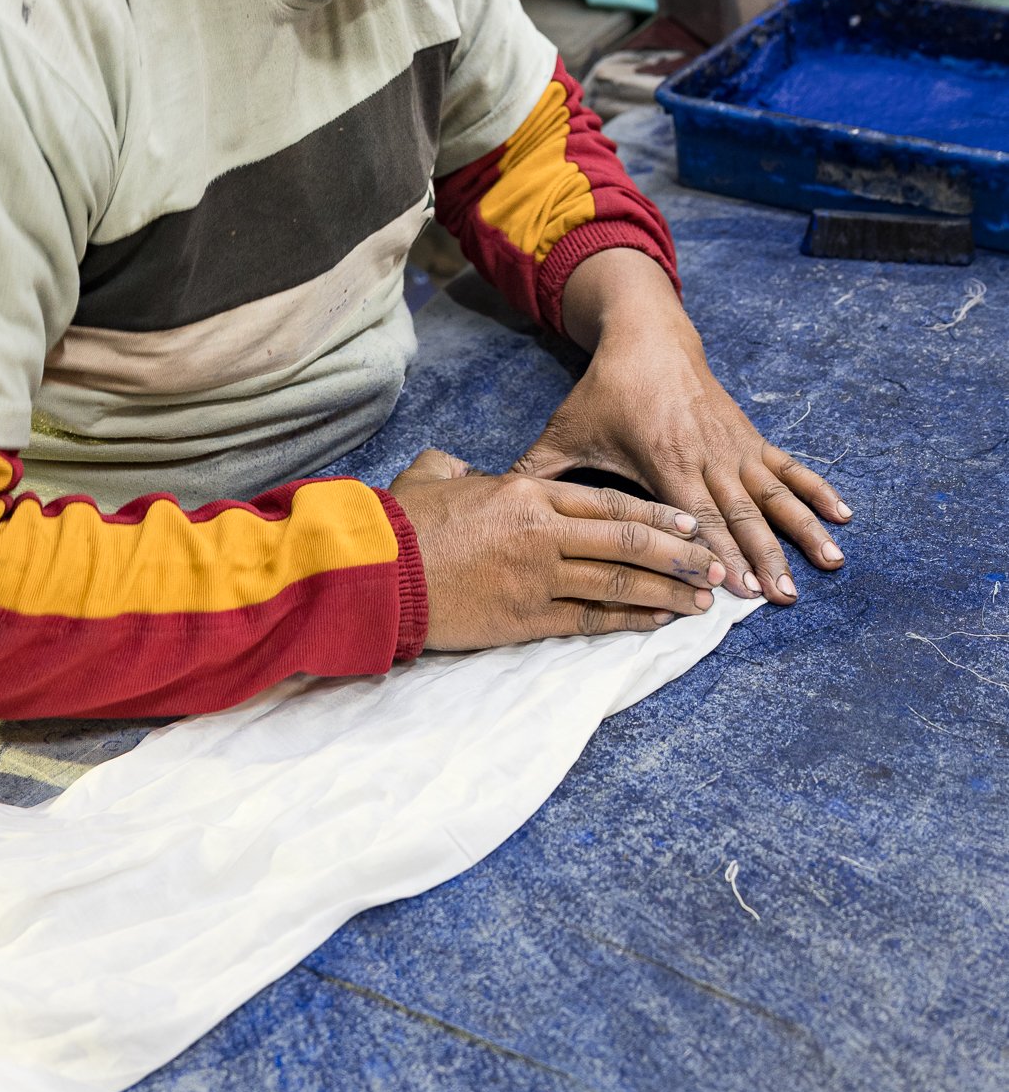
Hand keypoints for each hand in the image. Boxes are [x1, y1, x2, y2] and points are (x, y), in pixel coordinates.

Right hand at [388, 447, 728, 651]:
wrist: (376, 573)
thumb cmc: (399, 525)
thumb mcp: (432, 478)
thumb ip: (457, 469)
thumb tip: (463, 471)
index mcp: (526, 493)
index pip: (609, 502)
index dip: (657, 514)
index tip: (689, 524)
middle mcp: (544, 532)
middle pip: (629, 539)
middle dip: (680, 553)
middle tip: (714, 565)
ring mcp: (539, 578)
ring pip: (621, 581)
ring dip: (668, 590)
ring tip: (703, 599)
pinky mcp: (527, 618)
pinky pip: (593, 619)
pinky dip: (631, 620)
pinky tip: (659, 621)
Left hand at [518, 251, 851, 606]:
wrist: (649, 335)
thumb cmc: (605, 389)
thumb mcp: (568, 429)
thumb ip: (538, 471)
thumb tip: (497, 505)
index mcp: (663, 458)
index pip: (692, 514)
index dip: (714, 550)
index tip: (735, 589)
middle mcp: (706, 455)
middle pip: (739, 513)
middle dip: (764, 556)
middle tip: (784, 597)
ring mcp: (733, 446)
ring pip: (772, 495)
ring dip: (801, 530)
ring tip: (832, 564)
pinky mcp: (749, 437)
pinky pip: (789, 467)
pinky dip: (816, 491)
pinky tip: (844, 517)